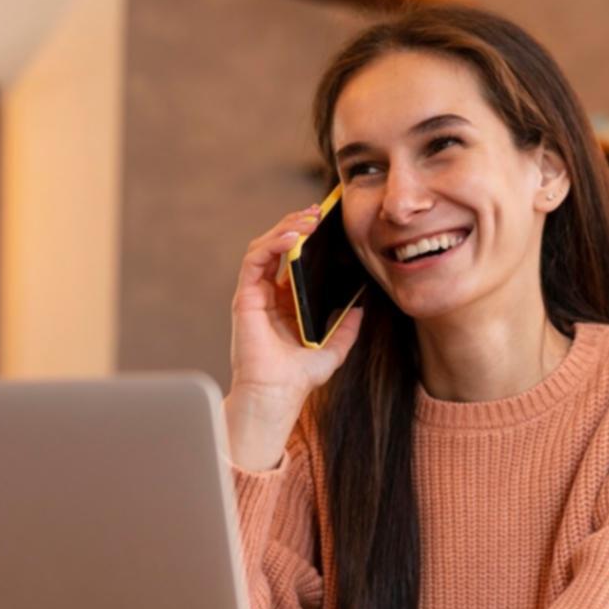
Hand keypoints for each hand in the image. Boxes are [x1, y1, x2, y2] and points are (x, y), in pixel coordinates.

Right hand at [225, 205, 363, 469]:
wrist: (277, 396)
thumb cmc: (298, 378)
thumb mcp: (334, 349)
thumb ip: (347, 327)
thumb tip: (363, 305)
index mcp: (286, 302)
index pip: (293, 259)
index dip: (306, 237)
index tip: (326, 222)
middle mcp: (268, 294)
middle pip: (279, 246)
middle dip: (297, 224)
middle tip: (318, 212)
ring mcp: (255, 294)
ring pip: (265, 246)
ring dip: (286, 228)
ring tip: (308, 220)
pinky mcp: (245, 297)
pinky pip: (255, 259)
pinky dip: (273, 243)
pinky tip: (291, 236)